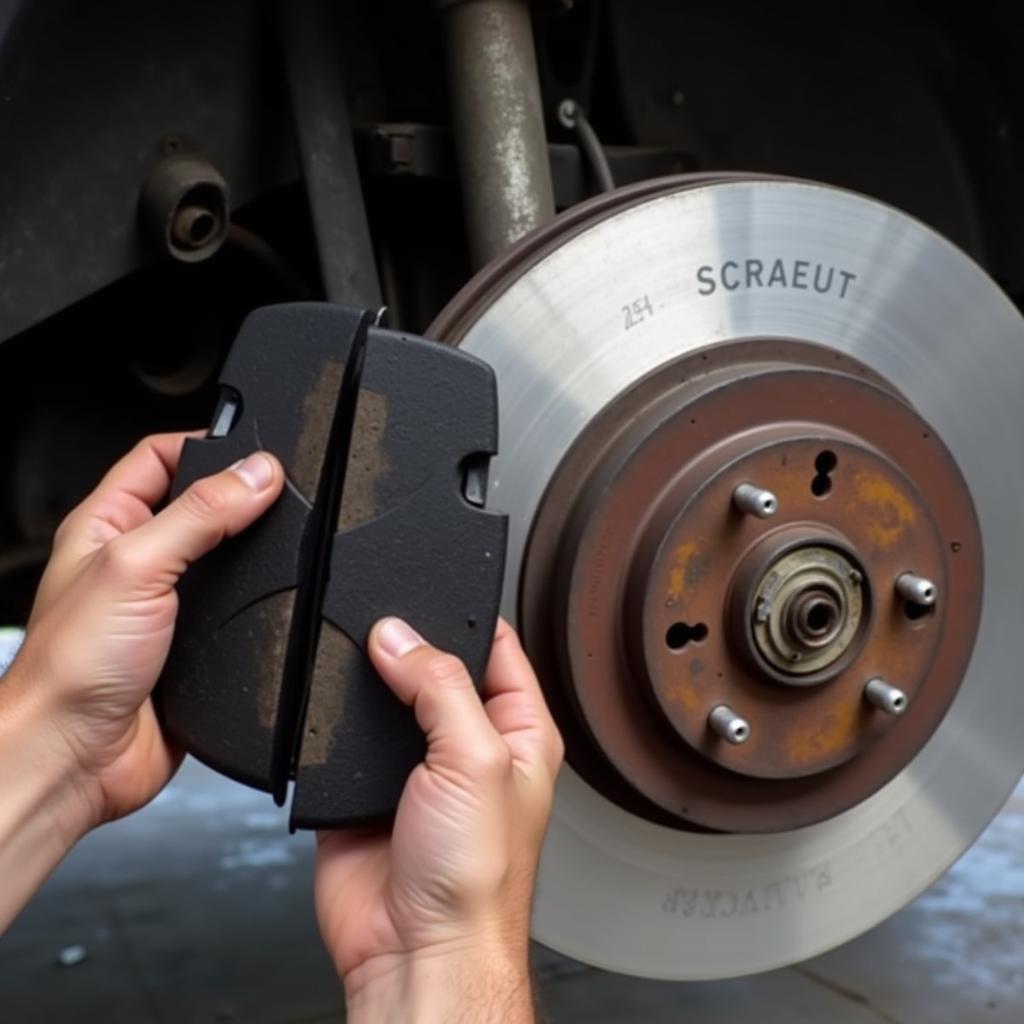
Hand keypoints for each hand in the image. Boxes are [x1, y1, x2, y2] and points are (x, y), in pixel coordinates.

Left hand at [0, 432, 282, 928]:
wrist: (78, 757)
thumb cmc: (71, 670)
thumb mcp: (137, 567)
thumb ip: (199, 515)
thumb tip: (256, 474)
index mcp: (106, 525)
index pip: (159, 456)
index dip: (207, 444)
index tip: (256, 449)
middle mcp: (136, 560)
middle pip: (201, 504)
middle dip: (242, 495)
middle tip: (280, 492)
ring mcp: (167, 605)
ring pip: (226, 557)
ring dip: (256, 551)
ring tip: (286, 539)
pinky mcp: (196, 646)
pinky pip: (238, 610)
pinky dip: (262, 602)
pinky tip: (277, 600)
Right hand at [315, 617, 562, 1022]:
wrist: (413, 951)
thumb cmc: (476, 883)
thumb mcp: (475, 761)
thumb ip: (440, 687)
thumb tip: (399, 636)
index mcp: (516, 731)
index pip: (496, 647)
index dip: (465, 615)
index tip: (431, 589)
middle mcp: (467, 745)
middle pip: (433, 666)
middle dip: (406, 644)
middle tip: (380, 628)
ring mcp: (413, 766)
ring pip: (383, 696)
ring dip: (365, 682)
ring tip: (351, 665)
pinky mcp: (361, 789)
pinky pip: (341, 737)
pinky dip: (330, 722)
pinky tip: (327, 712)